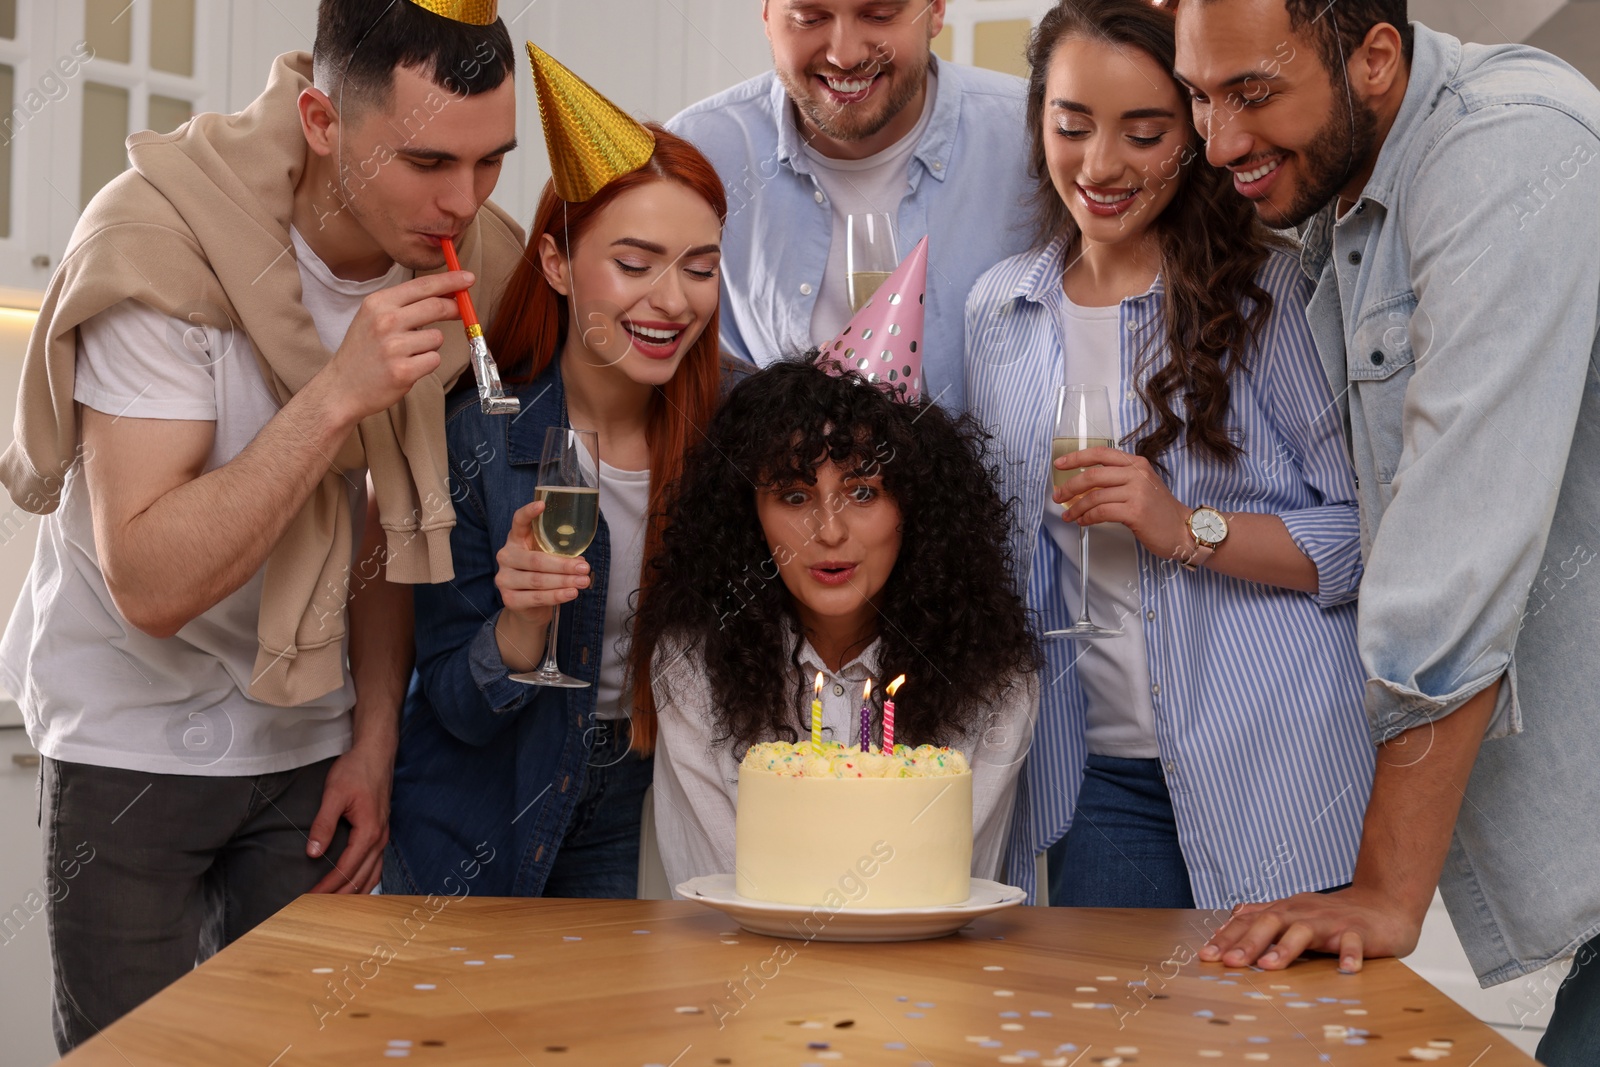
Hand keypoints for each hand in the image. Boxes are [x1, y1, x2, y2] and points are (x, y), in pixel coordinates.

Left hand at [307, 739, 393, 893]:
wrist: (376, 754)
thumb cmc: (356, 771)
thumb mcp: (334, 794)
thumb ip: (324, 824)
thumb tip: (313, 852)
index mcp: (369, 831)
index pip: (346, 869)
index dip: (328, 886)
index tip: (310, 899)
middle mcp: (380, 838)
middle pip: (361, 878)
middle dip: (339, 896)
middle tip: (318, 910)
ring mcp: (383, 836)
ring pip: (372, 875)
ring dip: (354, 892)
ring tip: (336, 906)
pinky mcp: (381, 832)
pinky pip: (376, 865)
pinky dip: (365, 881)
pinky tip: (356, 887)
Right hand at [317, 271, 472, 424]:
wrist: (342, 387)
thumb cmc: (364, 351)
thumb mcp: (373, 317)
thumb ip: (405, 305)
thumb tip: (446, 294)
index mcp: (378, 303)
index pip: (422, 285)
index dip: (450, 280)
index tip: (468, 278)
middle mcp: (385, 321)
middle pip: (436, 307)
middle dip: (453, 308)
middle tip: (460, 311)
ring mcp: (394, 347)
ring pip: (437, 337)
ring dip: (430, 345)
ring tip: (409, 352)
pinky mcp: (403, 371)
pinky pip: (434, 360)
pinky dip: (426, 363)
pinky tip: (407, 366)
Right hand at [494, 500, 590, 670]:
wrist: (528, 607)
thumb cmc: (542, 574)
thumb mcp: (549, 558)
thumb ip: (561, 555)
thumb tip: (581, 561)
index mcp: (516, 539)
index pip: (518, 521)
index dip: (528, 513)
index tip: (542, 505)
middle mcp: (506, 556)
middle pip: (536, 560)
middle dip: (563, 565)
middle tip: (585, 568)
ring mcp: (504, 579)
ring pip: (537, 580)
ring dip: (564, 581)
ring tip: (583, 581)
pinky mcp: (509, 599)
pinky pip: (537, 597)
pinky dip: (557, 595)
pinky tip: (572, 593)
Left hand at [1056, 446, 1192, 559]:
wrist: (1183, 529)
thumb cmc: (1159, 510)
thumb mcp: (1141, 485)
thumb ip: (1117, 479)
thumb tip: (1083, 485)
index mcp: (1136, 463)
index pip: (1101, 453)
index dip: (1076, 457)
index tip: (1059, 464)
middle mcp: (1136, 473)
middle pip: (1092, 474)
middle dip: (1070, 486)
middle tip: (1058, 496)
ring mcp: (1137, 492)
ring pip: (1094, 496)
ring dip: (1076, 507)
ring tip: (1068, 515)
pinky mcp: (1135, 512)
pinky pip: (1101, 512)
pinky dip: (1087, 517)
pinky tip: (1083, 522)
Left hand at [1198, 886, 1424, 971]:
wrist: (1380, 906)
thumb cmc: (1330, 915)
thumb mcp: (1293, 912)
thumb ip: (1264, 916)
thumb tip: (1232, 917)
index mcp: (1284, 910)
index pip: (1249, 922)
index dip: (1227, 937)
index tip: (1205, 955)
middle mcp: (1302, 913)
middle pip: (1270, 923)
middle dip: (1248, 943)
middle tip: (1229, 963)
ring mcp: (1330, 922)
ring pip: (1304, 932)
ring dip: (1286, 948)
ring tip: (1269, 966)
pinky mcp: (1358, 932)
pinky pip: (1353, 943)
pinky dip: (1349, 955)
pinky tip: (1346, 970)